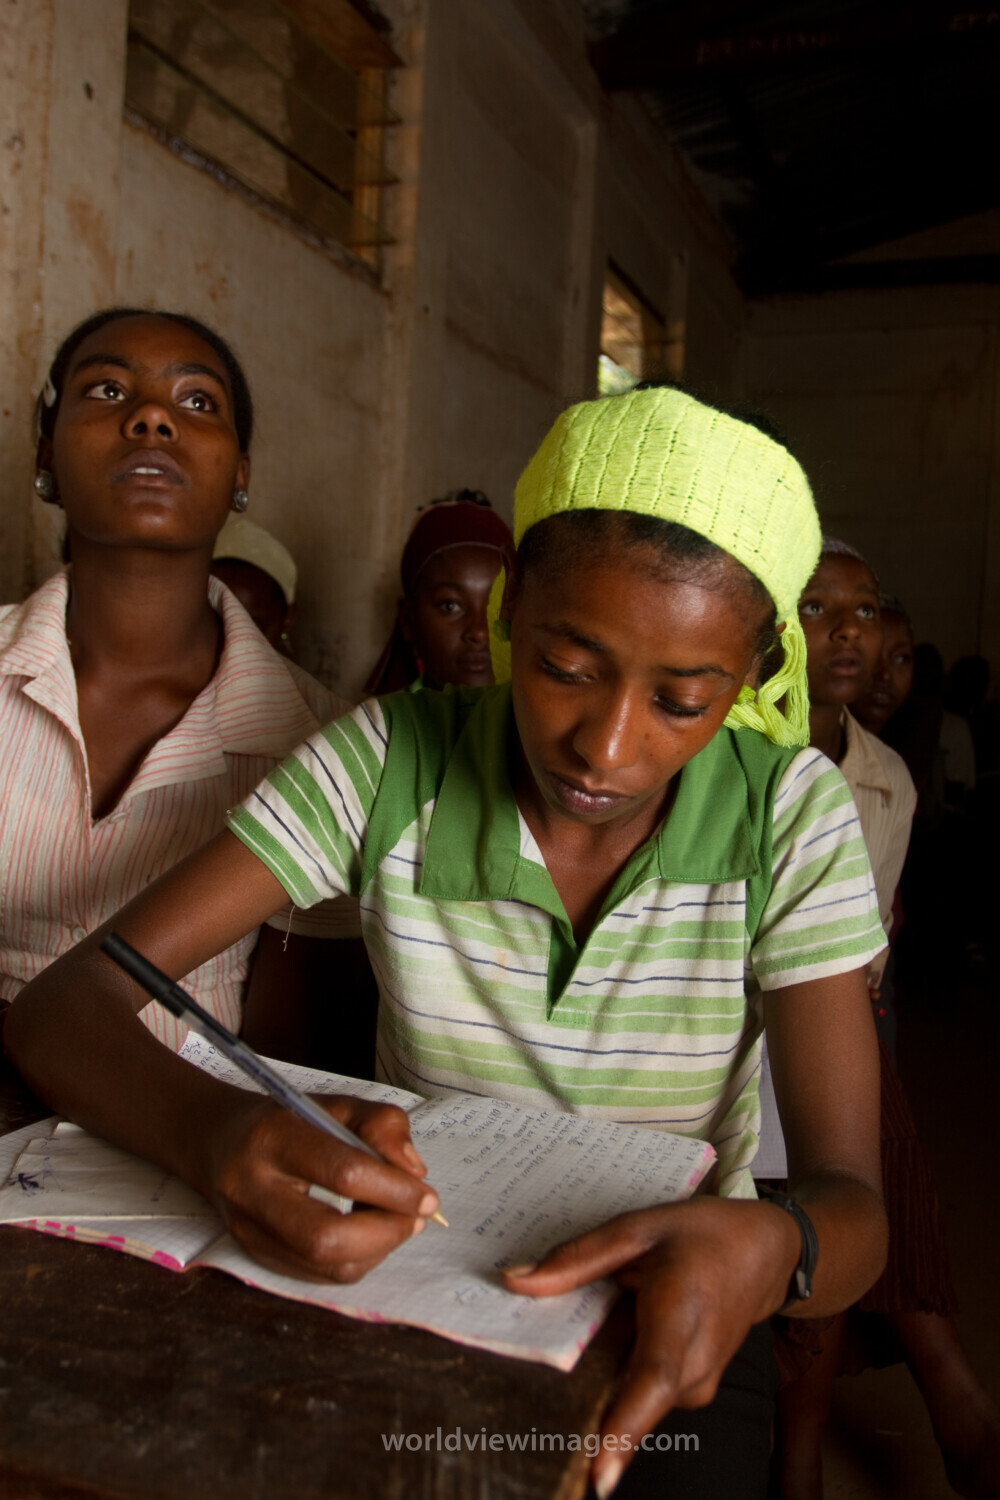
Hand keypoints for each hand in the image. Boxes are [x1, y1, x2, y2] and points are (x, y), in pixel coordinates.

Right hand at [207, 1094, 438, 1282]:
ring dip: (377, 1250)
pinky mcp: (253, 1255)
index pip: (342, 1173)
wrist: (219, 1141)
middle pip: (326, 1237)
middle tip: (416, 1218)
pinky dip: (357, 1260)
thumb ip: (382, 1126)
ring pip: (323, 1265)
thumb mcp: (338, 1105)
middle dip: (385, 1233)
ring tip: (396, 1223)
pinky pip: (317, 1276)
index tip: (428, 1196)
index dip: (394, 1190)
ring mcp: (247, 1229)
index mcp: (273, 1138)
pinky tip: (370, 1235)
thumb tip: (414, 1174)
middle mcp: (251, 1189)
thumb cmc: (289, 1121)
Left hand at [503, 1196, 798, 1494]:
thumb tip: (515, 1283)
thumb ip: (577, 1258)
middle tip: (527, 1396)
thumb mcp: (638, 1228)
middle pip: (628, 1400)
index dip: (624, 1430)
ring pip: (631, 1398)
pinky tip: (610, 1339)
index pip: (653, 1382)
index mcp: (680, 1315)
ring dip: (597, 1381)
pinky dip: (618, 1375)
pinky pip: (641, 1394)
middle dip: (579, 1402)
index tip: (598, 1476)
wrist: (765, 1254)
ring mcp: (695, 1386)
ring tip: (579, 1339)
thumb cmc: (703, 1236)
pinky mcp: (690, 1393)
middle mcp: (692, 1364)